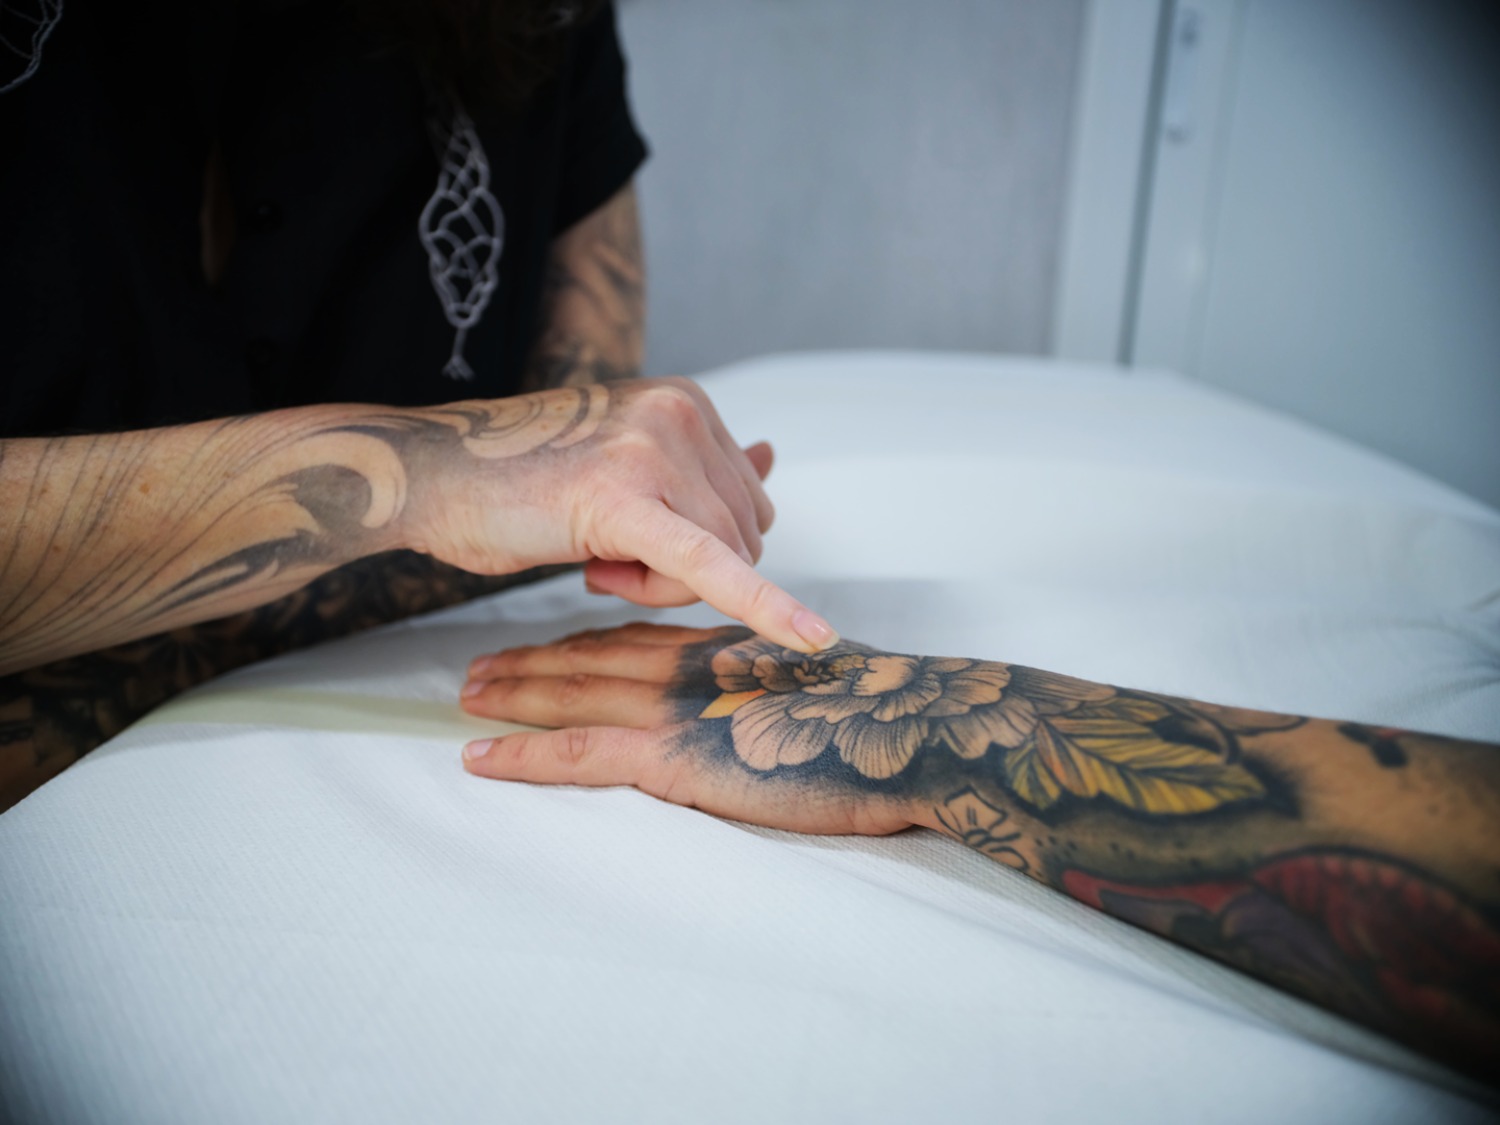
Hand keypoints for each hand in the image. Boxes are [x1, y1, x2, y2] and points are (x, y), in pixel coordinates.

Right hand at [399, 378, 838, 653]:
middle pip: (745, 535)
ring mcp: (654, 451)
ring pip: (722, 561)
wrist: (431, 474)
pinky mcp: (623, 500)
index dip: (701, 545)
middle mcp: (681, 413)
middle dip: (686, 569)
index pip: (747, 503)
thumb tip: (773, 455)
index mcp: (688, 402)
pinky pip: (708, 567)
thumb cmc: (519, 478)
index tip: (637, 539)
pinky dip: (764, 607)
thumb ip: (699, 465)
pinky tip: (809, 640)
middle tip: (604, 553)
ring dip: (660, 584)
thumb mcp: (623, 463)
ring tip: (589, 553)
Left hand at [458, 622, 929, 835]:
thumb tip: (788, 669)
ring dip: (513, 695)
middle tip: (476, 667)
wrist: (916, 726)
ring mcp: (676, 706)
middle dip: (528, 660)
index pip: (636, 631)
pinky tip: (480, 760)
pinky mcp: (674, 755)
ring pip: (572, 692)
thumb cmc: (887, 709)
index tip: (545, 640)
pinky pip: (580, 755)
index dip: (584, 635)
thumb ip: (786, 660)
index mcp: (723, 642)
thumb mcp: (828, 670)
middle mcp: (688, 663)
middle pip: (589, 654)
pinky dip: (525, 756)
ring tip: (465, 698)